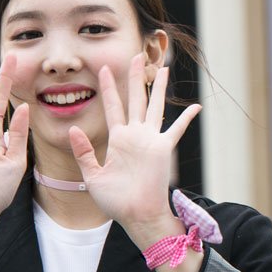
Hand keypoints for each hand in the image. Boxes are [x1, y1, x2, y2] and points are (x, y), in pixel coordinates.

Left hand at [68, 53, 200, 239]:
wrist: (136, 215)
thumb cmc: (115, 201)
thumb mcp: (92, 176)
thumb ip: (83, 153)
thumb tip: (74, 130)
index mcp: (118, 140)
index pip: (112, 107)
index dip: (109, 88)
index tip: (104, 69)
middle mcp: (135, 136)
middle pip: (135, 99)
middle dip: (135, 78)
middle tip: (135, 56)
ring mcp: (150, 141)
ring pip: (155, 106)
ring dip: (158, 87)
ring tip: (162, 68)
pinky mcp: (163, 149)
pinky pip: (176, 130)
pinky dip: (187, 118)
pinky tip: (196, 107)